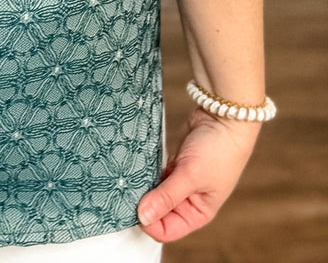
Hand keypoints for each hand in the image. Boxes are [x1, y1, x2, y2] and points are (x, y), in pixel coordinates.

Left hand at [137, 107, 261, 241]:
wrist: (223, 118)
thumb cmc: (218, 151)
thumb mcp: (191, 176)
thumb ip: (166, 196)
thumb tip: (143, 217)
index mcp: (197, 213)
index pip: (166, 230)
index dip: (149, 223)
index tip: (132, 209)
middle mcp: (187, 201)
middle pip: (157, 212)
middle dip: (142, 204)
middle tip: (124, 191)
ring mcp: (178, 181)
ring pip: (153, 192)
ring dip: (141, 187)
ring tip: (127, 179)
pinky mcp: (172, 164)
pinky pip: (153, 174)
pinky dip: (144, 172)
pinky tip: (134, 167)